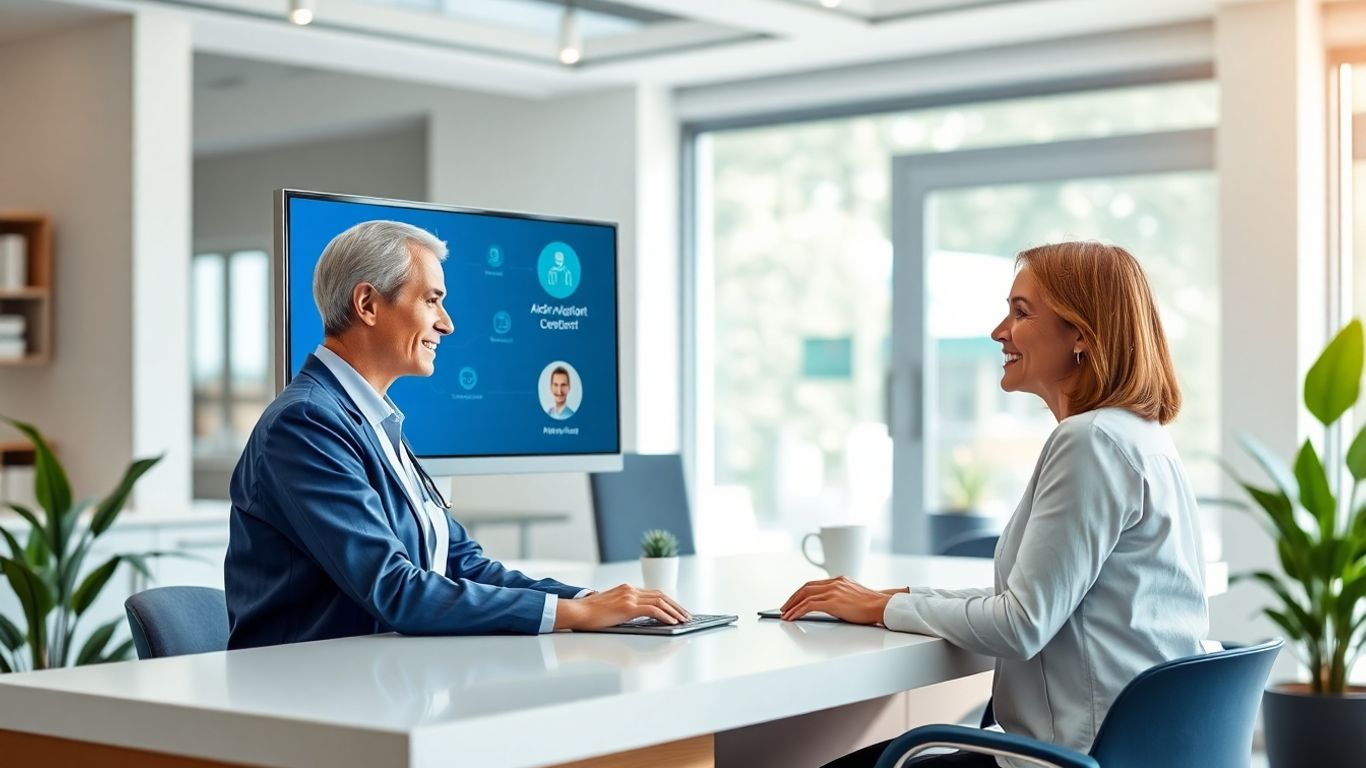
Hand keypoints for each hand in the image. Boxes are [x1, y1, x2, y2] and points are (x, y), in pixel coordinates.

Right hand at [554, 584, 691, 630]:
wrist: (577, 612)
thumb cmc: (590, 614)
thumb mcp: (611, 608)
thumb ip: (624, 608)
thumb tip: (637, 616)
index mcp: (627, 589)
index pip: (654, 593)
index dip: (669, 602)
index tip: (678, 610)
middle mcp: (630, 590)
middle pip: (661, 595)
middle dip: (676, 606)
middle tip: (687, 616)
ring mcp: (629, 597)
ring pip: (660, 601)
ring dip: (675, 611)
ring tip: (684, 620)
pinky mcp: (628, 607)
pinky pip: (653, 610)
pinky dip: (665, 615)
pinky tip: (672, 622)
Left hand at [779, 576, 896, 624]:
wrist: (882, 606)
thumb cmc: (871, 605)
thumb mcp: (853, 596)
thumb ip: (840, 596)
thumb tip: (828, 606)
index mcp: (839, 580)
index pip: (813, 584)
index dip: (800, 593)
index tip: (793, 600)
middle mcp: (834, 583)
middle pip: (806, 588)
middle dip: (792, 598)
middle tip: (784, 608)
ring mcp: (833, 591)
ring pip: (805, 596)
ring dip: (792, 606)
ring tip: (785, 615)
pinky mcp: (833, 602)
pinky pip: (809, 605)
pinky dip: (798, 611)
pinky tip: (793, 617)